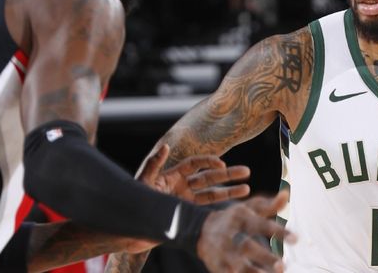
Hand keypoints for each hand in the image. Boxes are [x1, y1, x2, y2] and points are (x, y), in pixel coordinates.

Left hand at [121, 145, 251, 254]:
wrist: (129, 230)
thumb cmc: (133, 203)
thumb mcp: (142, 182)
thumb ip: (154, 165)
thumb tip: (166, 147)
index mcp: (172, 175)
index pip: (196, 164)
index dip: (210, 162)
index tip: (222, 166)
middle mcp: (182, 187)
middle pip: (209, 177)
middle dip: (228, 175)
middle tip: (246, 172)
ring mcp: (185, 201)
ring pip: (212, 194)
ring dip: (229, 191)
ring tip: (247, 189)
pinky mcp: (186, 215)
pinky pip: (206, 210)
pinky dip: (219, 208)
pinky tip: (233, 207)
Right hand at [197, 191, 293, 271]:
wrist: (203, 230)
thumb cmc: (235, 219)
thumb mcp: (250, 208)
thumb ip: (269, 205)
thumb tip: (286, 194)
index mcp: (241, 218)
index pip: (261, 224)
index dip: (278, 231)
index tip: (296, 239)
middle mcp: (230, 235)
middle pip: (247, 247)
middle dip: (264, 257)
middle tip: (283, 266)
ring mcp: (222, 252)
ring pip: (237, 265)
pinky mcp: (216, 266)